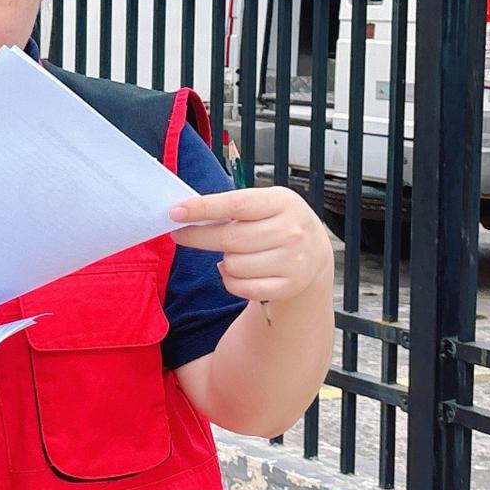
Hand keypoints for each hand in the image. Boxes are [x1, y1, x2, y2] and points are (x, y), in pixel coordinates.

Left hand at [169, 188, 333, 302]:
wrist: (313, 254)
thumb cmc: (277, 223)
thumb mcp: (264, 204)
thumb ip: (231, 207)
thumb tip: (187, 213)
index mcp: (283, 202)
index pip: (236, 205)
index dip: (203, 208)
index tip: (176, 212)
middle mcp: (292, 231)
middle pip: (229, 238)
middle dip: (197, 237)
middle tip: (181, 234)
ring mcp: (293, 261)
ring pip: (232, 264)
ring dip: (224, 260)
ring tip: (233, 252)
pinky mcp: (288, 286)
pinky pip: (240, 286)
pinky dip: (229, 280)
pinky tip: (237, 270)